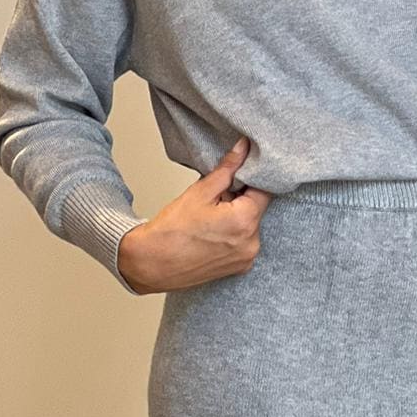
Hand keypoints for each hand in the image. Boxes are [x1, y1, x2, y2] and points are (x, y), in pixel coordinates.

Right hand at [116, 135, 273, 293]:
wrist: (152, 264)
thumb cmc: (171, 232)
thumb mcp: (200, 192)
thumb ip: (227, 169)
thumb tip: (243, 148)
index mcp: (244, 221)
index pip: (264, 190)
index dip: (251, 179)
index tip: (237, 175)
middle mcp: (252, 243)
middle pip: (257, 209)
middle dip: (241, 199)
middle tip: (216, 199)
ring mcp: (247, 258)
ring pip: (250, 226)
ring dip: (237, 217)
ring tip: (211, 219)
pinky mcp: (240, 268)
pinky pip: (244, 243)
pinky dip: (234, 234)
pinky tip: (212, 234)